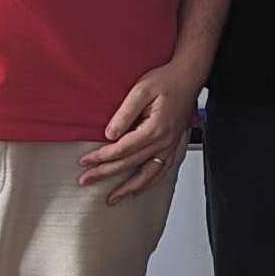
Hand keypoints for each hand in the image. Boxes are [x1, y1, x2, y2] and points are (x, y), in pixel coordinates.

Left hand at [79, 60, 202, 203]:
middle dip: (106, 174)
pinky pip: (163, 171)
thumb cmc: (166, 80)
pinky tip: (139, 189)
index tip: (85, 161)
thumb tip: (109, 134)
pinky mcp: (175, 146)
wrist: (189, 76)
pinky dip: (150, 183)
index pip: (122, 149)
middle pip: (130, 164)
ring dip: (129, 188)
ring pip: (149, 175)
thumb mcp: (141, 89)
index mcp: (155, 128)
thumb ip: (124, 113)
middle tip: (85, 180)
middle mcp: (165, 141)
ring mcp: (172, 146)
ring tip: (112, 199)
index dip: (101, 157)